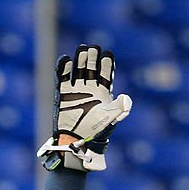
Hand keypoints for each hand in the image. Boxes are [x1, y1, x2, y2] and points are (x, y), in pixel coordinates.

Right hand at [38, 44, 131, 171]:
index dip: (107, 63)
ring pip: (78, 70)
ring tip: (81, 49)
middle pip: (92, 68)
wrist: (77, 141)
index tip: (107, 54)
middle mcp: (90, 89)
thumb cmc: (96, 132)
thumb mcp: (111, 119)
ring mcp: (76, 90)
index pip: (106, 73)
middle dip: (93, 58)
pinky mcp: (63, 93)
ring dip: (80, 59)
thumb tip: (126, 97)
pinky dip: (63, 68)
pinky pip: (62, 77)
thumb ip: (120, 108)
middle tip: (94, 48)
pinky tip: (66, 59)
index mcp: (104, 92)